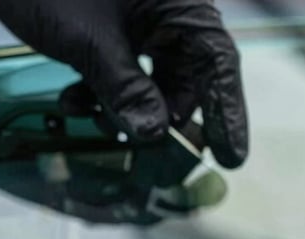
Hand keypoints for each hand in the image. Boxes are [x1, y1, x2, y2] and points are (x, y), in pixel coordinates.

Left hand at [0, 0, 247, 167]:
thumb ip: (125, 90)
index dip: (227, 112)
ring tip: (94, 120)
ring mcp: (136, 19)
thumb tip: (155, 133)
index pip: (218, 61)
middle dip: (160, 117)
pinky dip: (99, 94)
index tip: (231, 157)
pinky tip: (72, 101)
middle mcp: (166, 10)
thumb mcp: (91, 44)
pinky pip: (117, 73)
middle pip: (183, 77)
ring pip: (147, 81)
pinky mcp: (108, 29)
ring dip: (122, 110)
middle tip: (142, 150)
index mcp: (179, 3)